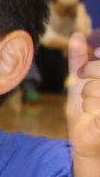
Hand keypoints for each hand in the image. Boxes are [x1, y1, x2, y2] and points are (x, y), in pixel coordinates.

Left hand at [66, 32, 99, 163]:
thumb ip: (79, 59)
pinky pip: (97, 103)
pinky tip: (93, 114)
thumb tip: (78, 35)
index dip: (96, 59)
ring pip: (96, 86)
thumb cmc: (86, 111)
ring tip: (91, 104)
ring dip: (87, 94)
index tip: (89, 64)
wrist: (87, 141)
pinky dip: (90, 106)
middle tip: (84, 81)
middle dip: (88, 72)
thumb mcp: (79, 82)